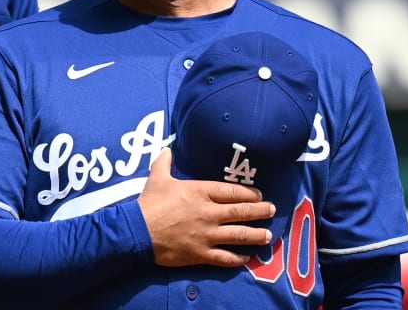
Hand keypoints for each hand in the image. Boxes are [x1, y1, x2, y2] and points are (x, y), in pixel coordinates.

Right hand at [139, 148, 274, 267]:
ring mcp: (206, 235)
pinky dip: (238, 258)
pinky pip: (225, 258)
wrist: (136, 231)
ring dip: (256, 235)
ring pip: (239, 235)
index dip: (249, 193)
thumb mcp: (157, 177)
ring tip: (267, 235)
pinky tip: (247, 258)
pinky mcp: (201, 254)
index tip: (259, 195)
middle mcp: (208, 213)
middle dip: (260, 211)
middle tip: (271, 210)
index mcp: (200, 192)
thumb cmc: (148, 203)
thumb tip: (168, 149)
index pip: (232, 192)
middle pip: (242, 212)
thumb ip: (165, 162)